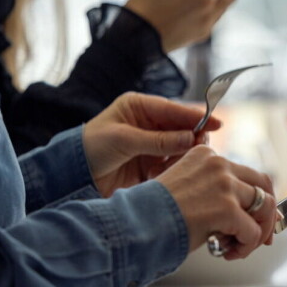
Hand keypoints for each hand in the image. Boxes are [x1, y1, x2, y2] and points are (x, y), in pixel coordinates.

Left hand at [82, 92, 221, 195]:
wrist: (71, 178)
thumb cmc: (90, 149)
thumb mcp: (123, 139)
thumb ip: (158, 140)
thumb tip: (190, 138)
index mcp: (139, 107)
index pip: (173, 109)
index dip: (195, 116)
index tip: (216, 123)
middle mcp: (148, 123)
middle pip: (182, 127)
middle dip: (192, 137)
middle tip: (200, 149)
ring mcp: (152, 144)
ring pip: (181, 146)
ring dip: (184, 155)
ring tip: (180, 164)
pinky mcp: (152, 164)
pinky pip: (173, 163)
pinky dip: (175, 168)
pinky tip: (168, 174)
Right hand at [155, 146, 278, 257]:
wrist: (133, 225)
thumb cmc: (152, 214)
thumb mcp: (186, 191)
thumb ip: (214, 192)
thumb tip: (244, 213)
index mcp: (207, 156)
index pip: (247, 173)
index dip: (256, 199)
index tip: (256, 218)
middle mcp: (219, 164)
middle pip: (264, 185)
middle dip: (268, 214)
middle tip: (262, 236)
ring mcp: (224, 185)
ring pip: (265, 207)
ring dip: (258, 232)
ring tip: (239, 247)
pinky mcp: (226, 208)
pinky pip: (253, 231)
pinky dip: (247, 246)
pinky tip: (229, 253)